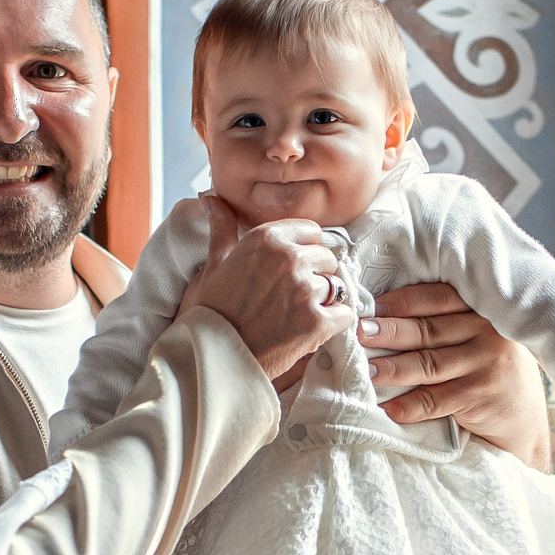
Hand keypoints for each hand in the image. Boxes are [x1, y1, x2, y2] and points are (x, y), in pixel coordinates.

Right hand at [178, 196, 350, 381]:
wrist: (213, 358)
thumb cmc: (211, 311)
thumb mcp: (213, 263)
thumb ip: (221, 228)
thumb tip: (210, 197)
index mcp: (266, 238)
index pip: (311, 232)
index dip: (304, 251)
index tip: (290, 270)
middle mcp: (290, 258)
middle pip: (326, 258)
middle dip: (315, 276)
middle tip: (290, 298)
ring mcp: (305, 290)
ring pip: (336, 286)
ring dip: (323, 300)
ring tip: (297, 316)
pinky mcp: (317, 322)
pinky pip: (344, 314)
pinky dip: (333, 324)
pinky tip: (311, 331)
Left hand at [362, 283, 552, 469]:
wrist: (524, 417)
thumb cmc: (490, 369)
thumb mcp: (480, 336)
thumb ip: (448, 321)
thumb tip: (384, 315)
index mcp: (482, 310)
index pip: (437, 298)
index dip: (402, 301)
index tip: (371, 306)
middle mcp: (487, 332)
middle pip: (428, 330)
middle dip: (390, 332)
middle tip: (360, 333)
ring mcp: (486, 365)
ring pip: (428, 364)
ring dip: (392, 368)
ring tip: (366, 371)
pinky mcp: (481, 397)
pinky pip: (437, 401)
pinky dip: (410, 406)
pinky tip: (389, 409)